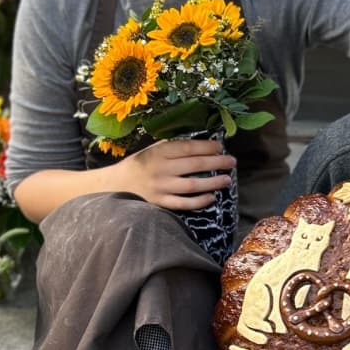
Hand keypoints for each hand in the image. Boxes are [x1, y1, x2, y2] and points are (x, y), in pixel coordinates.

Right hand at [110, 138, 235, 210]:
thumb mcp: (153, 149)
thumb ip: (173, 148)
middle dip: (216, 162)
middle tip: (232, 162)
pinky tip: (212, 197)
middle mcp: (160, 169)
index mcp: (159, 152)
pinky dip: (199, 201)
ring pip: (192, 185)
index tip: (221, 147)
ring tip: (227, 180)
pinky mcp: (160, 203)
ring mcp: (160, 187)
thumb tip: (203, 146)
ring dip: (212, 182)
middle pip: (194, 165)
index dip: (207, 147)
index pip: (188, 148)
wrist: (117, 185)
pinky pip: (183, 203)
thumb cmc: (140, 164)